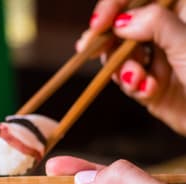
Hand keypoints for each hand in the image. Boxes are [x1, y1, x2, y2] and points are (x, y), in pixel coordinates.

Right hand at [77, 1, 185, 133]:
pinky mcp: (151, 84)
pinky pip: (127, 80)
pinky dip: (132, 85)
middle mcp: (167, 32)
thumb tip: (121, 22)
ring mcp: (158, 58)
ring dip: (122, 68)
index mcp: (181, 12)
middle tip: (89, 48)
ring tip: (139, 80)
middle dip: (108, 40)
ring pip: (119, 55)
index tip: (99, 22)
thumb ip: (156, 25)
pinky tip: (148, 91)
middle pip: (122, 25)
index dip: (114, 5)